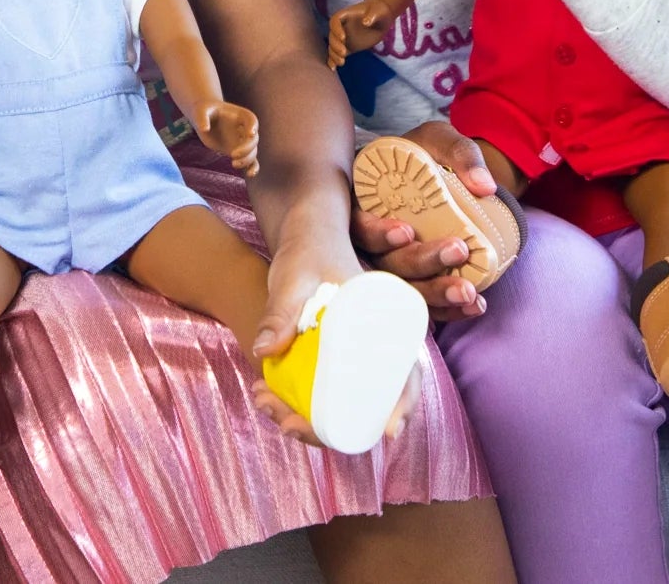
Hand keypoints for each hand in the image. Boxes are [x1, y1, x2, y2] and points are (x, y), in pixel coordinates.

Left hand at [196, 102, 260, 175]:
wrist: (204, 119)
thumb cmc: (204, 111)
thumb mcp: (201, 111)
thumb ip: (202, 119)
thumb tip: (204, 129)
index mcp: (240, 115)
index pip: (251, 120)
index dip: (253, 127)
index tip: (250, 134)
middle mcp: (245, 129)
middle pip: (253, 139)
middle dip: (246, 148)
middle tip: (233, 155)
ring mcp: (242, 141)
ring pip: (252, 152)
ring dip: (247, 160)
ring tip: (234, 164)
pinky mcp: (238, 152)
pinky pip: (250, 161)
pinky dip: (252, 167)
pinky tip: (250, 174)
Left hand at [249, 229, 419, 447]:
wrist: (302, 236)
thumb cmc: (309, 250)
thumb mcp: (294, 278)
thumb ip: (280, 310)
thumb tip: (262, 350)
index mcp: (386, 326)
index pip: (407, 374)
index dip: (403, 407)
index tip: (388, 432)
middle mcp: (374, 347)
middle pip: (367, 405)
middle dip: (328, 429)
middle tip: (289, 425)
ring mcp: (351, 357)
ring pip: (339, 406)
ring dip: (307, 421)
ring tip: (264, 403)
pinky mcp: (329, 360)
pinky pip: (322, 395)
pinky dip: (298, 405)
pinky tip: (266, 397)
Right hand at [328, 2, 387, 67]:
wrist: (381, 18)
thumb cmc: (378, 11)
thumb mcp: (378, 11)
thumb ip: (372, 16)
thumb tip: (366, 22)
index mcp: (344, 15)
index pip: (335, 21)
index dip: (336, 29)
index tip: (343, 38)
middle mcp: (341, 27)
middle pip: (332, 36)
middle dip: (336, 45)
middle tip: (344, 53)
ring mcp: (343, 38)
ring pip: (333, 47)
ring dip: (334, 55)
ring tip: (341, 62)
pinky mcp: (348, 47)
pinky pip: (338, 54)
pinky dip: (334, 61)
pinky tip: (333, 68)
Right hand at [349, 122, 496, 321]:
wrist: (445, 179)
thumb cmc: (429, 156)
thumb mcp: (438, 139)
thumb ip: (459, 153)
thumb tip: (484, 186)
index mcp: (363, 203)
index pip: (357, 224)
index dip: (377, 232)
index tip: (407, 231)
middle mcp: (370, 240)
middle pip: (382, 262)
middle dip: (420, 263)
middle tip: (457, 250)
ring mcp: (390, 264)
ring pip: (402, 290)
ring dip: (435, 295)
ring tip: (469, 292)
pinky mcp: (412, 282)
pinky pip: (423, 303)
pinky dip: (449, 309)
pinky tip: (474, 306)